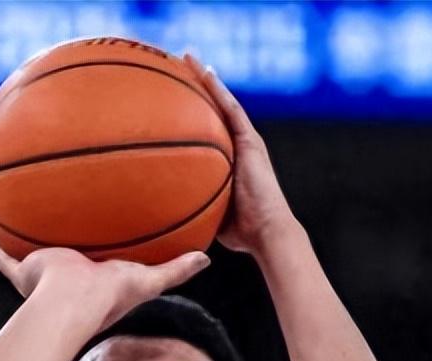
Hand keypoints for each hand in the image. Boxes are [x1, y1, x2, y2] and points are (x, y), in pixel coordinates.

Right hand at [0, 242, 210, 328]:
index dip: (106, 259)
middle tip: (69, 232)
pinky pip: (8, 259)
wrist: (72, 302)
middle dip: (69, 249)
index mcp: (99, 282)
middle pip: (70, 259)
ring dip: (35, 246)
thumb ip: (176, 270)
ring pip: (38, 258)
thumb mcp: (148, 279)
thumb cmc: (108, 296)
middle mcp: (72, 279)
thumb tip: (206, 258)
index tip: (105, 252)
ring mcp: (47, 276)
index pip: (104, 266)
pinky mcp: (25, 271)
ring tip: (31, 226)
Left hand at [184, 53, 297, 256]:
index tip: (171, 97)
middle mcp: (239, 146)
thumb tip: (164, 216)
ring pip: (223, 102)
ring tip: (187, 57)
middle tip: (176, 67)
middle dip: (196, 88)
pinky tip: (205, 72)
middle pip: (215, 110)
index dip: (192, 111)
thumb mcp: (209, 215)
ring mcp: (247, 142)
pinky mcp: (251, 142)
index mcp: (230, 161)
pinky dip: (218, 90)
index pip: (208, 130)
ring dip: (205, 79)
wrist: (268, 232)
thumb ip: (193, 207)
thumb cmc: (242, 232)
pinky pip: (232, 110)